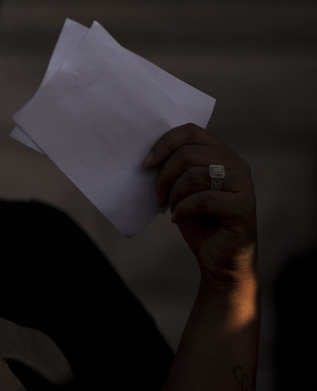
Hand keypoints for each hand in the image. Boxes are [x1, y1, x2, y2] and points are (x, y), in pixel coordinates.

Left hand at [143, 123, 257, 291]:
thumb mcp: (183, 190)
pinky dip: (183, 210)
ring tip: (172, 208)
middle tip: (158, 196)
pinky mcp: (243, 207)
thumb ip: (177, 169)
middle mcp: (236, 164)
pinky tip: (179, 219)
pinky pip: (203, 200)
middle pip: (188, 154)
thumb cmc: (199, 222)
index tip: (146, 164)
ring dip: (174, 195)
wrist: (220, 258)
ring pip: (194, 176)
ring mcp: (243, 185)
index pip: (190, 132)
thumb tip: (149, 157)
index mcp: (222, 155)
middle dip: (164, 176)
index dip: (164, 144)